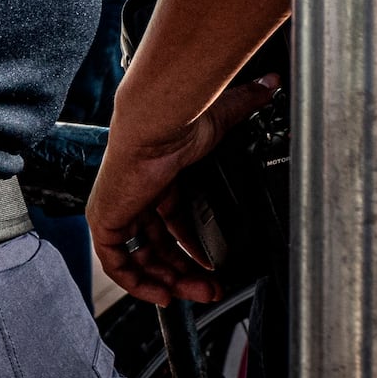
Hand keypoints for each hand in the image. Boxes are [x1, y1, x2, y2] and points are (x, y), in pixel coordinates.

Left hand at [89, 75, 280, 304]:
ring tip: (198, 294)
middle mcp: (136, 195)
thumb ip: (245, 103)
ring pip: (141, 258)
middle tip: (211, 290)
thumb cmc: (178, 122)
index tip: (214, 269)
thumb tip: (270, 83)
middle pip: (158, 247)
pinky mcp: (106, 221)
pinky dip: (137, 283)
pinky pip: (116, 263)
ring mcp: (119, 208)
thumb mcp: (219, 121)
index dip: (192, 250)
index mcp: (158, 179)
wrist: (152, 126)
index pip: (172, 225)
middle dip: (185, 273)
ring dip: (170, 281)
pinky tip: (162, 294)